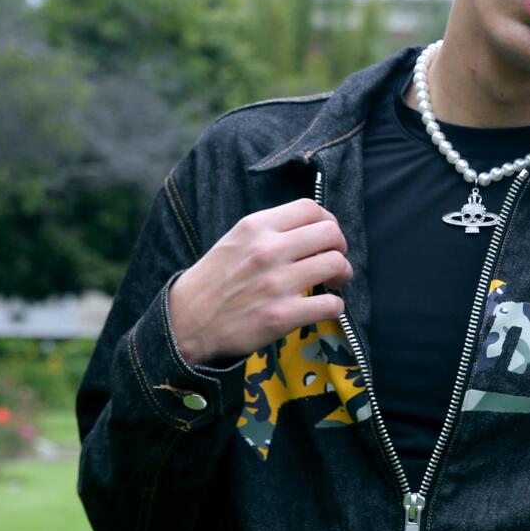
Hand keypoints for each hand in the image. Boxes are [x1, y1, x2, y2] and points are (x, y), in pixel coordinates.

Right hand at [168, 199, 351, 366]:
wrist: (187, 322)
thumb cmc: (215, 280)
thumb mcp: (236, 240)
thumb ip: (271, 230)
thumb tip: (312, 227)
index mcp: (256, 227)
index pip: (311, 208)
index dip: (328, 222)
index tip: (326, 238)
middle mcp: (267, 251)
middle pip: (331, 234)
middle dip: (340, 248)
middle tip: (332, 262)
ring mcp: (276, 283)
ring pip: (336, 265)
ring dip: (342, 275)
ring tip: (332, 284)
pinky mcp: (282, 316)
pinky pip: (332, 304)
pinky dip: (335, 306)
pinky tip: (324, 307)